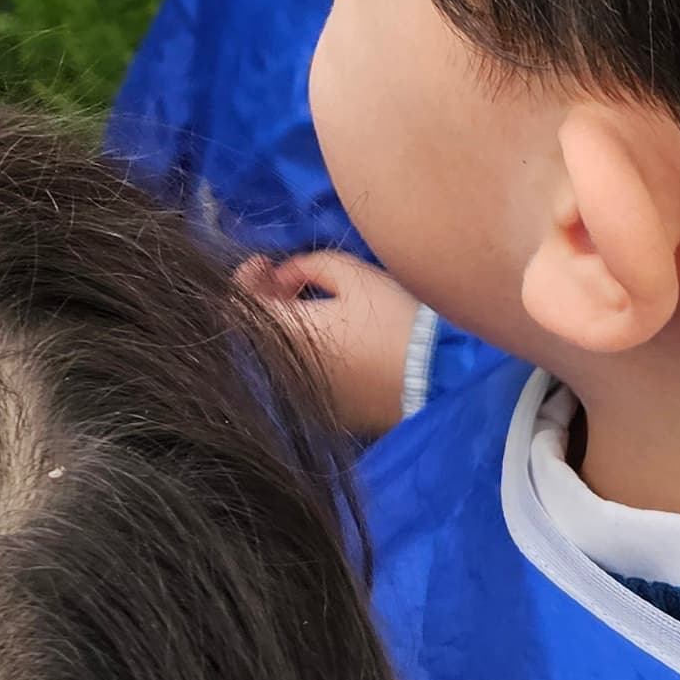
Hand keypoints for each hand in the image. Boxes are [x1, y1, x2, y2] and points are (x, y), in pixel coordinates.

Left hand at [241, 248, 421, 436]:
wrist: (442, 376)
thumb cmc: (397, 318)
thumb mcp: (354, 276)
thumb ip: (307, 267)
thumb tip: (282, 276)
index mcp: (286, 337)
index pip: (237, 308)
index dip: (244, 280)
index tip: (264, 263)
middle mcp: (284, 375)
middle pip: (251, 335)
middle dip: (262, 302)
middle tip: (283, 280)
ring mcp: (304, 401)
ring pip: (272, 359)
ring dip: (279, 329)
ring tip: (303, 305)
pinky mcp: (327, 416)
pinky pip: (297, 380)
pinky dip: (299, 355)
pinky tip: (321, 339)